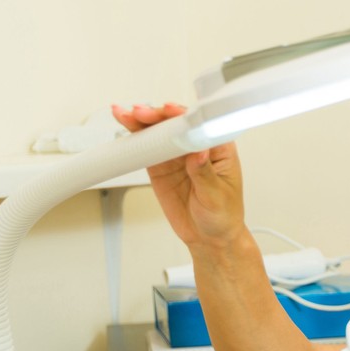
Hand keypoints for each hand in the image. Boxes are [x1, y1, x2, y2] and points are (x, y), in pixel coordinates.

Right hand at [111, 103, 246, 249]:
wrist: (209, 238)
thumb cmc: (223, 215)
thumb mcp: (217, 196)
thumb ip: (205, 175)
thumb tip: (199, 152)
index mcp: (219, 149)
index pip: (201, 125)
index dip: (184, 116)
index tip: (170, 112)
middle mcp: (197, 147)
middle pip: (175, 123)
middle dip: (158, 116)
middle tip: (141, 114)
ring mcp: (177, 155)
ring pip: (158, 132)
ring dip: (142, 122)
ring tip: (125, 115)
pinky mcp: (161, 165)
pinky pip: (146, 147)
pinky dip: (135, 137)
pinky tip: (126, 127)